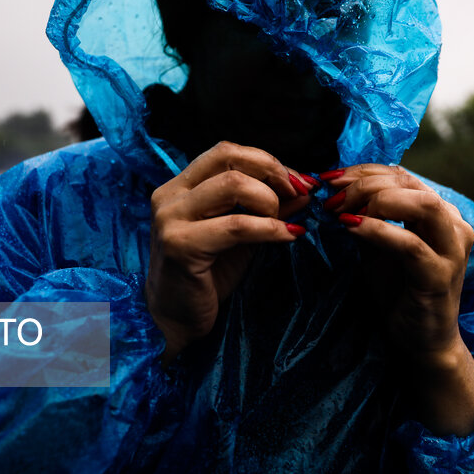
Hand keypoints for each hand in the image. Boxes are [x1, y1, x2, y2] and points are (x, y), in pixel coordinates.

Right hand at [146, 142, 314, 364]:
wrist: (174, 320)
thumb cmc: (205, 277)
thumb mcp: (240, 237)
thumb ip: (266, 211)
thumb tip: (304, 190)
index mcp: (180, 187)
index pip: (226, 152)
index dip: (266, 161)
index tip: (297, 180)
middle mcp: (170, 196)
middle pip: (229, 158)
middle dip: (272, 172)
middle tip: (297, 194)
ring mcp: (171, 219)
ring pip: (233, 185)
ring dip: (269, 201)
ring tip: (281, 223)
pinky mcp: (181, 245)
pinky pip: (236, 225)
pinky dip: (269, 228)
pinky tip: (286, 236)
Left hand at [320, 164, 473, 434]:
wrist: (421, 342)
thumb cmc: (399, 291)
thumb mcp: (378, 247)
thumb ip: (366, 217)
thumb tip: (333, 190)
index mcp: (441, 213)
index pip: (402, 176)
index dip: (364, 172)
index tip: (329, 177)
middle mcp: (454, 225)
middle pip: (410, 184)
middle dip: (365, 183)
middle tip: (330, 195)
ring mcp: (452, 250)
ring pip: (420, 204)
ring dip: (375, 200)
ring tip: (341, 209)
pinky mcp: (441, 275)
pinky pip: (409, 243)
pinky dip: (377, 229)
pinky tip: (350, 226)